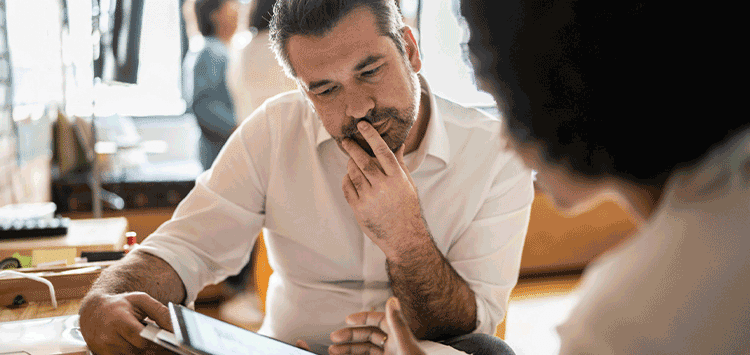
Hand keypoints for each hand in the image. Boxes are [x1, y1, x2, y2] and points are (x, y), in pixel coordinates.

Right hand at [79, 291, 173, 354]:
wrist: (94, 311)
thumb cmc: (120, 304)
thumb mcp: (141, 300)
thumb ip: (160, 312)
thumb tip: (175, 328)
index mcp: (119, 321)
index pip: (141, 339)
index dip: (158, 343)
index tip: (172, 343)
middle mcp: (109, 338)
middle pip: (139, 351)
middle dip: (156, 349)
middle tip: (169, 346)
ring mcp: (105, 350)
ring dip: (147, 353)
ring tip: (157, 345)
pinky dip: (137, 354)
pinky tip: (144, 349)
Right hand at [329, 297, 425, 354]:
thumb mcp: (405, 345)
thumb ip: (397, 324)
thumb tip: (392, 299)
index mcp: (399, 336)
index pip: (379, 320)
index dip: (363, 318)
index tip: (348, 319)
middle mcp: (393, 346)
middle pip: (368, 335)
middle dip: (350, 336)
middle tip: (334, 338)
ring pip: (365, 350)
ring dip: (349, 350)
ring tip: (333, 351)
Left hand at [341, 121, 427, 256]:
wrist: (404, 236)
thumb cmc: (407, 208)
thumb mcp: (408, 184)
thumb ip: (400, 164)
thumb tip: (399, 144)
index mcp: (397, 177)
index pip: (382, 151)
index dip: (371, 136)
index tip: (362, 125)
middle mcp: (383, 186)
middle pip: (363, 160)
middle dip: (353, 148)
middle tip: (346, 140)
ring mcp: (370, 197)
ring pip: (353, 173)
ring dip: (349, 164)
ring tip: (350, 160)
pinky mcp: (359, 208)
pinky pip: (347, 188)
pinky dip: (346, 180)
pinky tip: (349, 177)